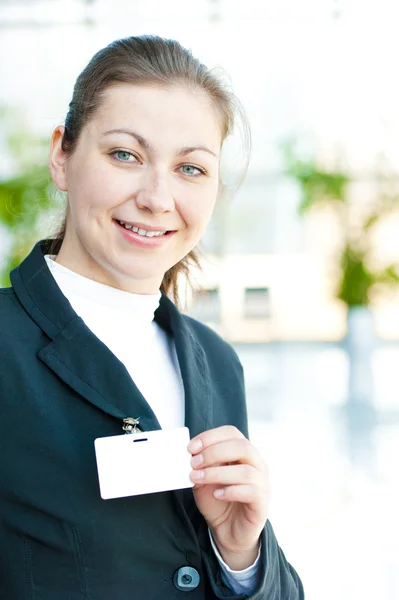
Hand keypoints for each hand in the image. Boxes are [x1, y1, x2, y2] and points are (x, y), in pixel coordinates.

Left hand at [188, 426, 269, 570]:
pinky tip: (216, 494)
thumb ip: (202, 466)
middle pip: (242, 446)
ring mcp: (262, 483)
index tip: (191, 447)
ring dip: (217, 473)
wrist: (228, 531)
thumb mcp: (204, 479)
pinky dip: (231, 491)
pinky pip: (251, 492)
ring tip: (198, 479)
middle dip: (214, 452)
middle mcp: (256, 464)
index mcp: (243, 453)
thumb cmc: (218, 500)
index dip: (211, 437)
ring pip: (245, 470)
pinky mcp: (262, 503)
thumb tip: (192, 455)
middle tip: (194, 463)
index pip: (232, 433)